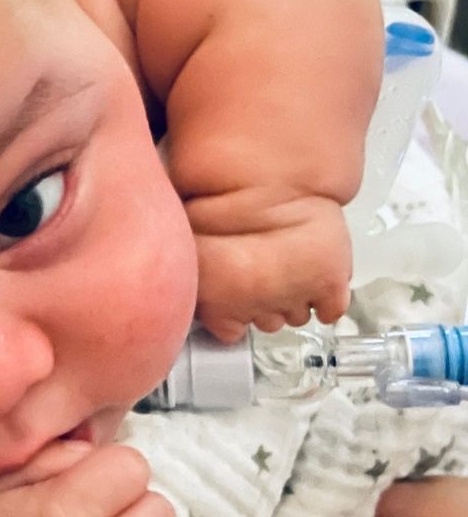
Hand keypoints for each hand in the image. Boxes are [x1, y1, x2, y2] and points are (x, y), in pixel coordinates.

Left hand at [185, 189, 351, 342]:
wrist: (270, 184)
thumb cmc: (223, 205)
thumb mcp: (187, 239)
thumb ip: (191, 266)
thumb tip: (184, 273)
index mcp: (219, 305)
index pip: (229, 332)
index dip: (234, 312)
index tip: (235, 295)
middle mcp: (257, 309)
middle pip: (266, 321)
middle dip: (265, 300)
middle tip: (264, 274)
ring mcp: (294, 298)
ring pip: (298, 314)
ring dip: (294, 296)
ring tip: (289, 270)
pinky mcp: (329, 284)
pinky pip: (332, 307)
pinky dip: (329, 299)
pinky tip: (317, 280)